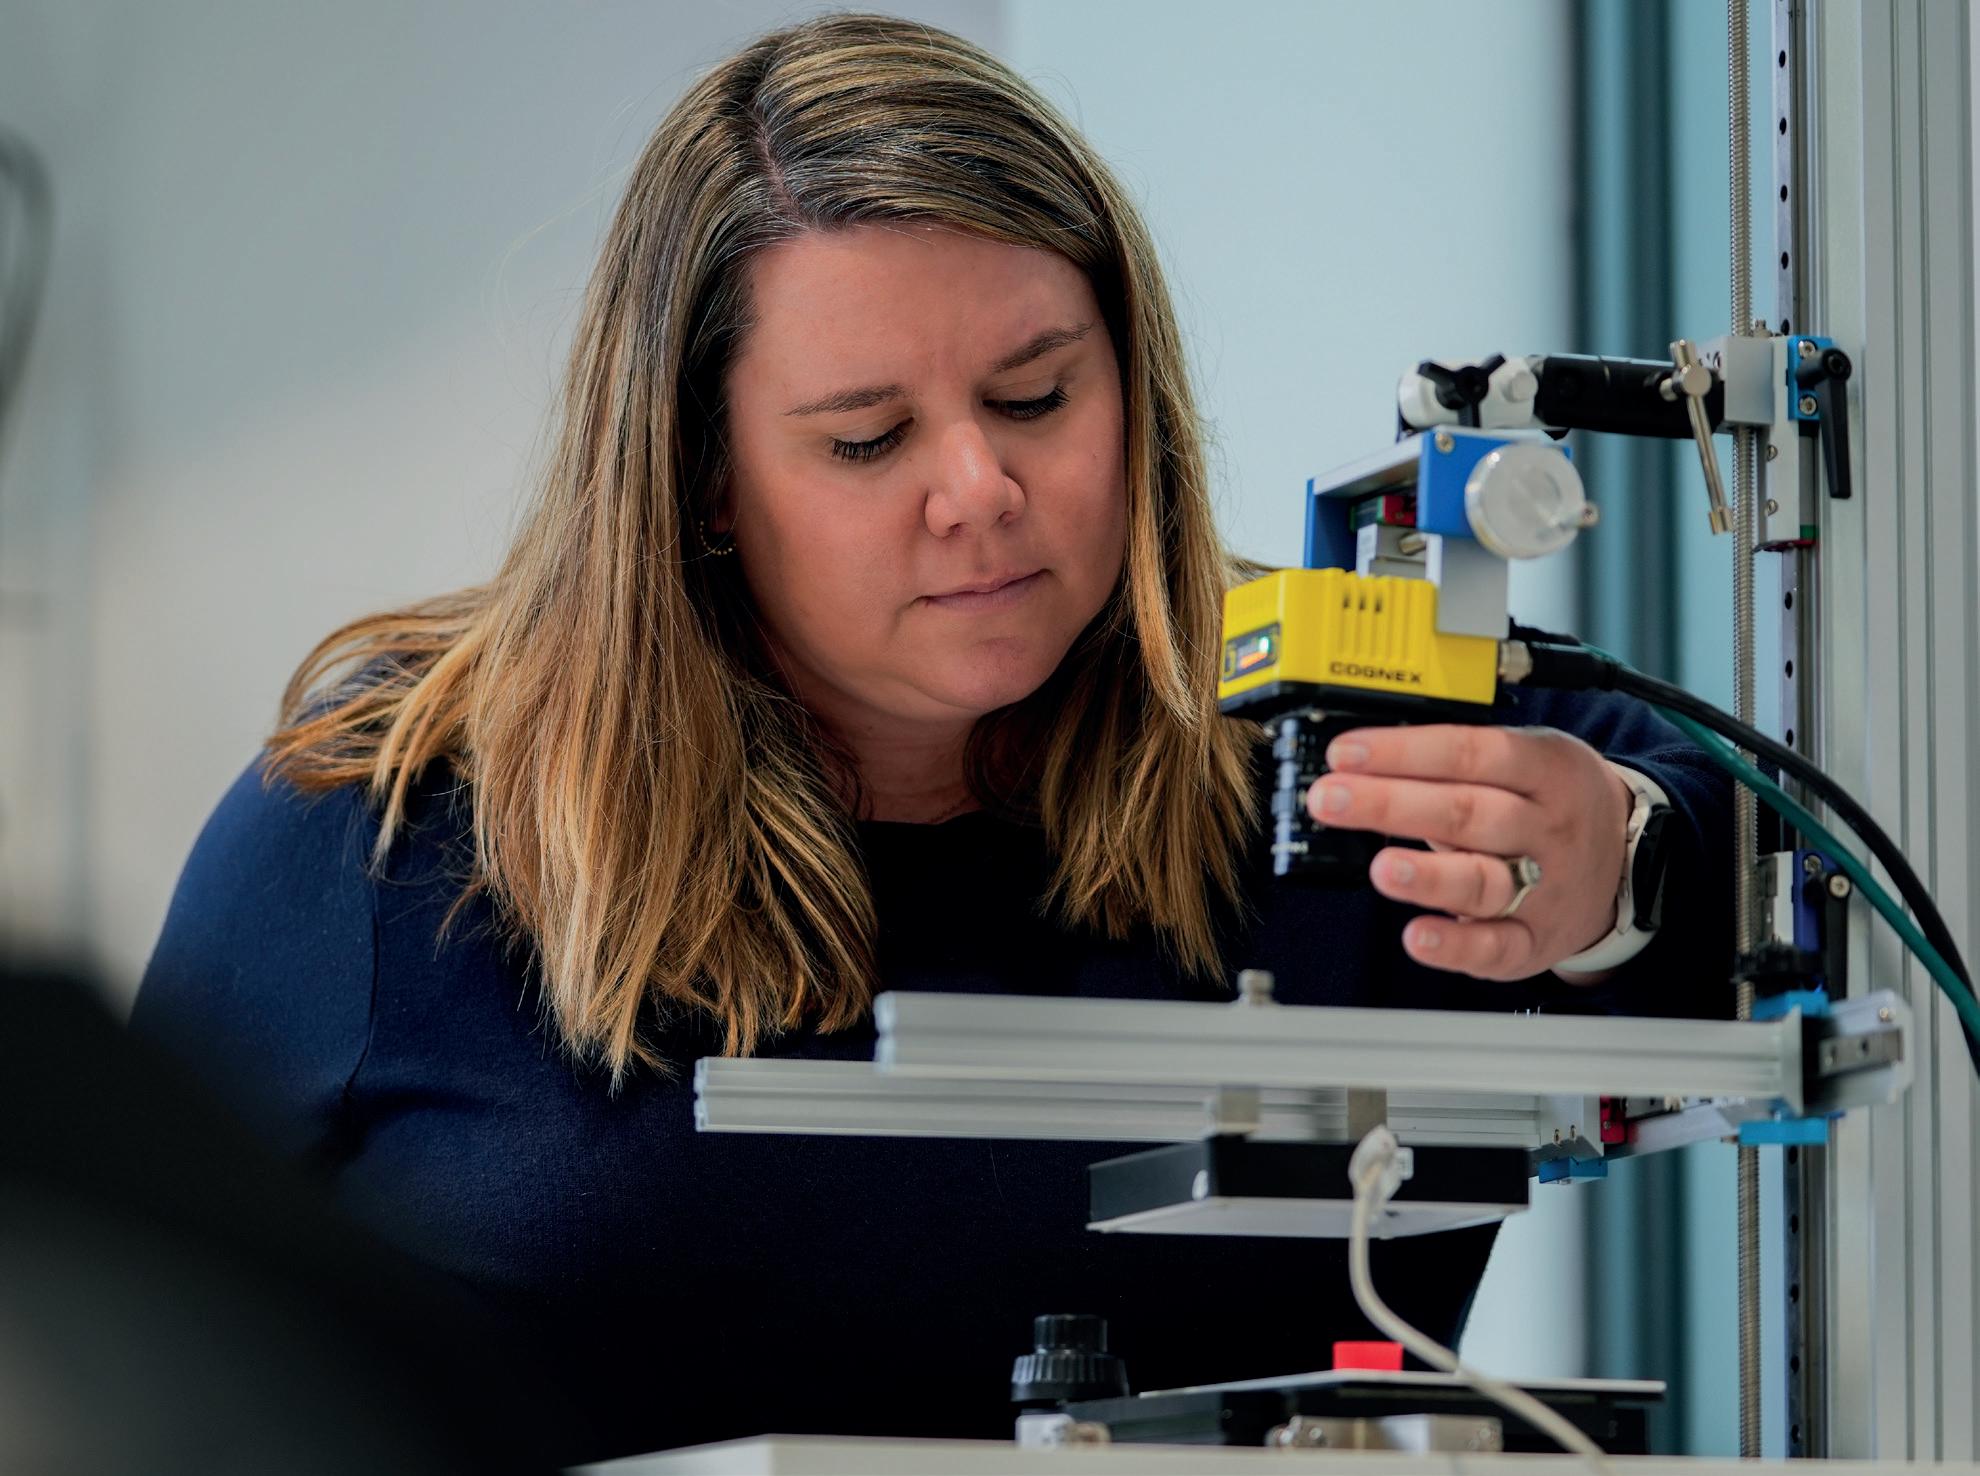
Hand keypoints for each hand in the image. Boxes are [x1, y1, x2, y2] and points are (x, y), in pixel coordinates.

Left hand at [1306, 724, 1632, 981]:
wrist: (1631, 861)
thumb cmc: (1553, 801)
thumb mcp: (1528, 757)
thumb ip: (1460, 758)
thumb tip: (1367, 759)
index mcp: (1545, 767)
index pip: (1471, 752)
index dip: (1405, 751)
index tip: (1345, 753)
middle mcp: (1547, 827)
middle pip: (1468, 814)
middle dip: (1391, 805)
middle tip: (1330, 799)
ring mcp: (1544, 886)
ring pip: (1483, 881)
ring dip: (1428, 876)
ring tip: (1381, 868)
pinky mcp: (1534, 940)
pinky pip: (1496, 946)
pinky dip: (1456, 944)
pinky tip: (1418, 936)